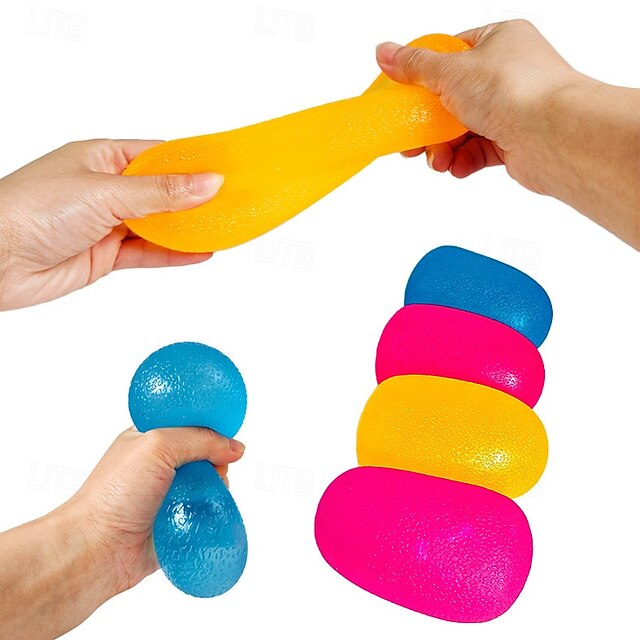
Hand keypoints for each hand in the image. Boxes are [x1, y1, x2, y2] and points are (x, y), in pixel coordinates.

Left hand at [0, 139, 223, 310]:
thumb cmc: (30, 211)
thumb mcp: (105, 193)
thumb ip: (160, 193)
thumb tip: (207, 183)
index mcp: (102, 158)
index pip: (159, 156)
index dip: (192, 163)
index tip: (225, 168)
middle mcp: (106, 189)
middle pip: (162, 193)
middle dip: (195, 198)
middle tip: (232, 201)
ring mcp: (107, 223)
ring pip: (159, 225)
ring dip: (188, 229)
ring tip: (224, 227)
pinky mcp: (106, 255)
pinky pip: (149, 253)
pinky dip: (175, 255)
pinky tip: (200, 252)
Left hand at [70, 426, 245, 592]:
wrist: (97, 548)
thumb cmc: (116, 491)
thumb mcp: (158, 445)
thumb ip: (200, 439)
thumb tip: (236, 448)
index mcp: (149, 437)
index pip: (189, 422)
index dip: (210, 427)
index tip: (224, 436)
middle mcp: (159, 463)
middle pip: (205, 453)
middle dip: (216, 460)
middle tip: (214, 468)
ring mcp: (168, 493)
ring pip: (210, 483)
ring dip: (215, 487)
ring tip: (207, 493)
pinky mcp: (177, 520)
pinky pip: (207, 511)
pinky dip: (212, 510)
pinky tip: (208, 511)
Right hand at [376, 20, 639, 248]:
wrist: (555, 136)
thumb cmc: (514, 90)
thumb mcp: (450, 71)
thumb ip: (415, 66)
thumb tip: (384, 51)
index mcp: (498, 40)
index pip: (450, 54)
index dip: (422, 76)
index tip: (402, 97)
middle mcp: (508, 72)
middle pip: (452, 99)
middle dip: (429, 126)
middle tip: (411, 143)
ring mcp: (512, 108)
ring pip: (463, 129)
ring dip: (444, 149)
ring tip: (437, 161)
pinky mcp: (515, 141)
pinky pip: (479, 151)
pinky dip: (464, 161)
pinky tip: (458, 167)